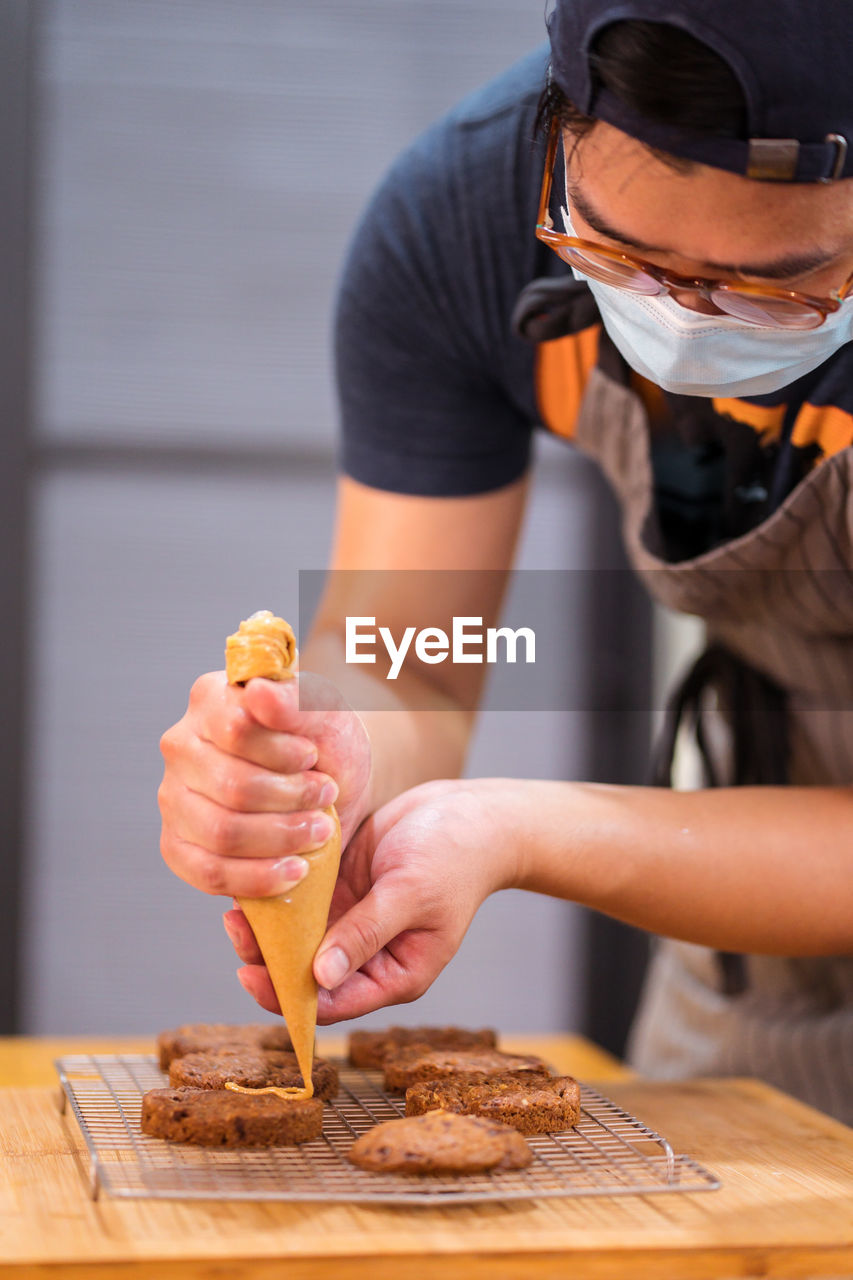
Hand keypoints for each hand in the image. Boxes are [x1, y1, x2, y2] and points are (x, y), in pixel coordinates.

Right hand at [158, 669, 371, 899]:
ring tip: (318, 831)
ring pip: (221, 832)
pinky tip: (294, 872)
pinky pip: (208, 873)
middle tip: (326, 798)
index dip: (281, 752)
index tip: (312, 757)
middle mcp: (181, 746)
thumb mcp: (325, 711)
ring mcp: (173, 797)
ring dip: (281, 838)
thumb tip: (258, 691)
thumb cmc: (323, 740)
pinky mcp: (177, 845)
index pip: (236, 729)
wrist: (331, 783)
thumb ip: (294, 698)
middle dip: (290, 799)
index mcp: (210, 699)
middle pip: (232, 786)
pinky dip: (257, 878)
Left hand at [225, 777, 522, 1021]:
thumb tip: (319, 976)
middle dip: (269, 957)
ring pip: (298, 937)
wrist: (472, 813)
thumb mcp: (410, 894)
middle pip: (305, 973)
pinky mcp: (342, 890)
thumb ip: (365, 934)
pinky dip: (281, 897)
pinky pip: (303, 903)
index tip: (250, 973)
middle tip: (236, 930)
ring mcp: (353, 921)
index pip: (330, 1002)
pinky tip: (256, 881)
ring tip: (237, 907)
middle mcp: (367, 955)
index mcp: (393, 974)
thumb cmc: (455, 856)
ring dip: (269, 927)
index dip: (286, 995)